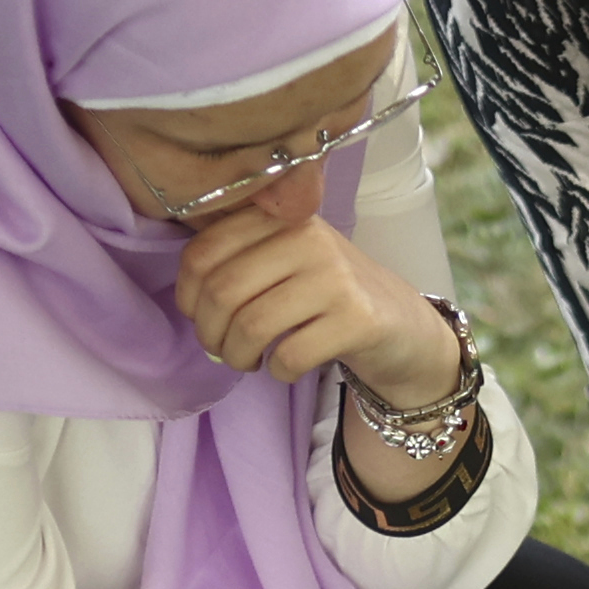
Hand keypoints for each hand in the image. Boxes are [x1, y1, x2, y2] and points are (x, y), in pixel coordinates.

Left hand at [174, 201, 457, 411]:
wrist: (401, 323)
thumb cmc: (328, 293)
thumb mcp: (285, 257)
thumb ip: (238, 257)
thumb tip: (190, 302)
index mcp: (280, 216)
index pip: (203, 252)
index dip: (188, 295)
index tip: (201, 316)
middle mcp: (308, 237)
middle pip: (222, 291)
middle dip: (210, 333)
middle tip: (222, 349)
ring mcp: (335, 277)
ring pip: (252, 326)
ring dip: (238, 357)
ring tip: (248, 361)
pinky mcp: (357, 319)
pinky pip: (290, 355)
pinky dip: (277, 371)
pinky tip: (286, 366)